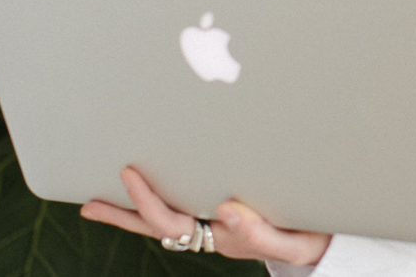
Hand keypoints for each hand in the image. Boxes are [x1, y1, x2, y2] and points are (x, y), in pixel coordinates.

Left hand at [80, 167, 331, 265]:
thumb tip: (226, 209)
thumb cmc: (309, 236)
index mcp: (221, 236)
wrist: (324, 242)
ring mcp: (213, 223)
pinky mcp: (219, 212)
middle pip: (157, 225)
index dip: (147, 201)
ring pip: (163, 220)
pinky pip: (179, 206)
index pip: (173, 221)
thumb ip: (261, 232)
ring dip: (129, 212)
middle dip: (124, 213)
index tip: (130, 173)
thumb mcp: (293, 241)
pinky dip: (155, 201)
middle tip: (90, 204)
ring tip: (94, 203)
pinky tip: (143, 185)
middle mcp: (210, 231)